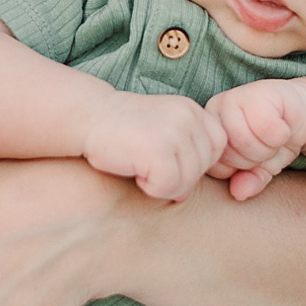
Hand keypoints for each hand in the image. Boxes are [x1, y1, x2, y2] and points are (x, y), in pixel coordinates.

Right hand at [77, 90, 223, 203]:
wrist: (88, 116)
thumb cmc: (122, 130)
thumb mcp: (160, 136)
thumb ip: (182, 159)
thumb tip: (184, 195)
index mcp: (193, 110)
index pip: (217, 148)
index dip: (193, 161)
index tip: (164, 154)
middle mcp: (189, 117)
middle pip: (204, 169)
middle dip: (178, 176)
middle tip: (147, 161)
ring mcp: (175, 132)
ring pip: (188, 182)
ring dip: (162, 184)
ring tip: (139, 164)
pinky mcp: (159, 150)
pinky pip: (169, 187)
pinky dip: (150, 187)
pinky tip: (134, 169)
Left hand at [205, 81, 305, 201]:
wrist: (300, 113)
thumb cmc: (273, 140)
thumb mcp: (259, 168)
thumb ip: (247, 181)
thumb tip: (238, 194)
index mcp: (210, 130)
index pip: (217, 168)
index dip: (241, 169)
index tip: (255, 156)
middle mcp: (215, 111)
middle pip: (231, 155)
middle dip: (256, 157)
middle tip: (267, 142)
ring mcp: (233, 98)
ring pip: (246, 141)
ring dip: (269, 146)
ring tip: (274, 134)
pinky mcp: (256, 92)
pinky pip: (266, 127)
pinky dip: (281, 133)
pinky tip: (282, 124)